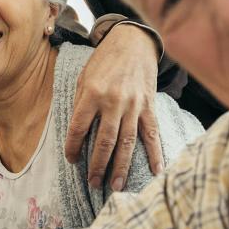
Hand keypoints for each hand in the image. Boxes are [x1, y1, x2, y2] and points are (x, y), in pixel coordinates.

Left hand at [67, 23, 161, 189]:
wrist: (132, 42)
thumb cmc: (103, 61)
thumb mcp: (83, 77)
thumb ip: (80, 104)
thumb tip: (76, 133)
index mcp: (92, 93)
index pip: (79, 128)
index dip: (73, 147)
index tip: (72, 160)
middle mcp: (113, 101)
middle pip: (105, 141)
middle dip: (98, 166)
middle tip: (93, 184)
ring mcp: (134, 105)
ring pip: (127, 142)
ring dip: (121, 167)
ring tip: (115, 186)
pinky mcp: (149, 106)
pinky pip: (151, 134)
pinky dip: (154, 154)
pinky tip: (155, 171)